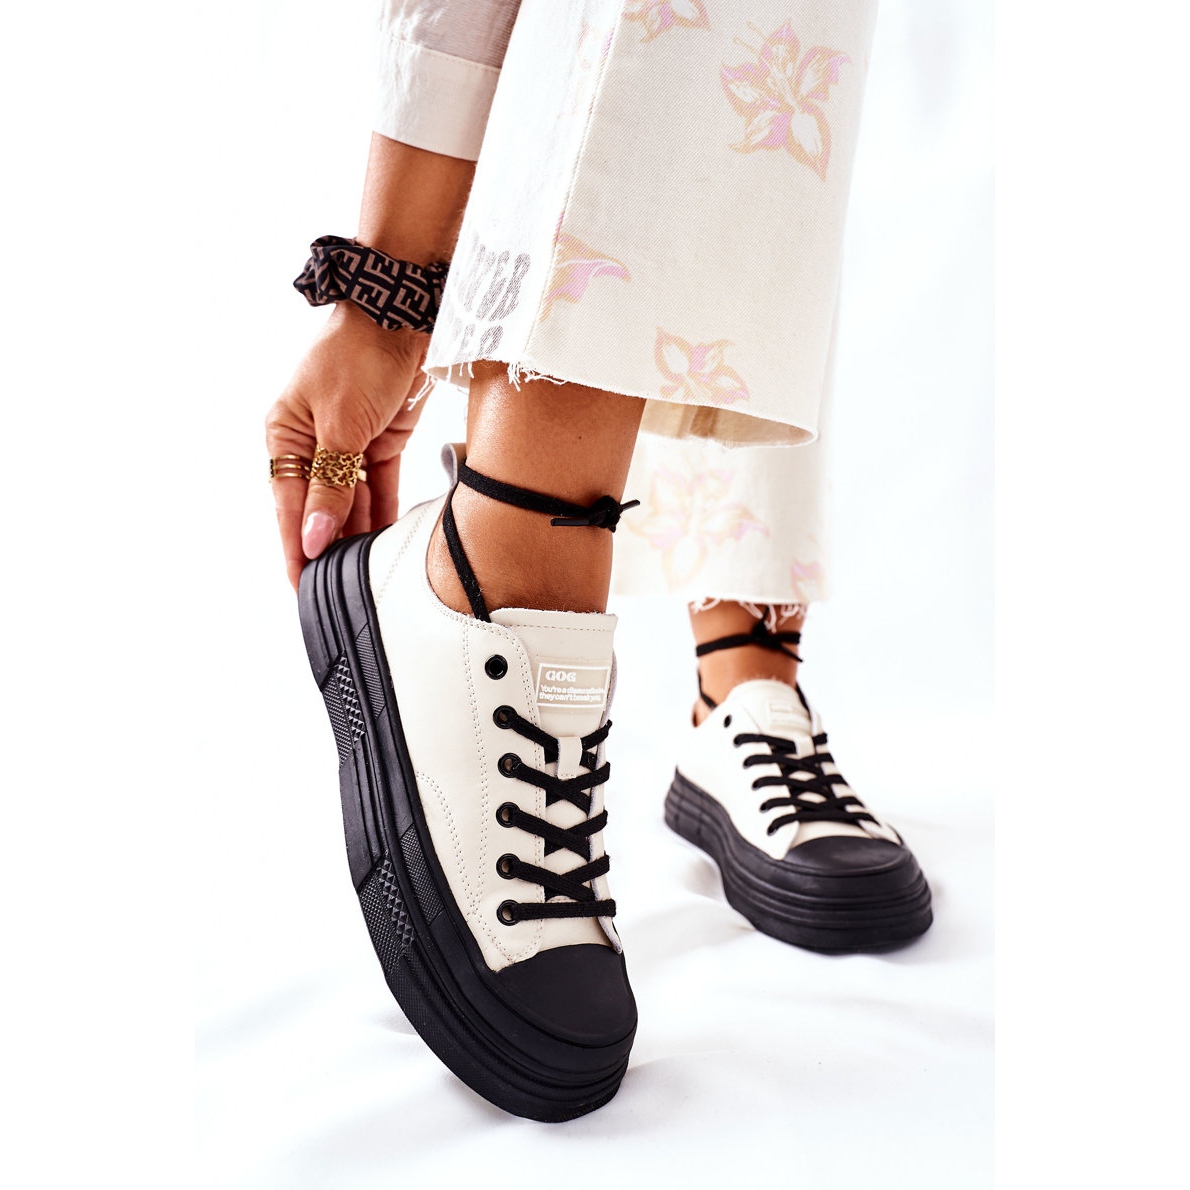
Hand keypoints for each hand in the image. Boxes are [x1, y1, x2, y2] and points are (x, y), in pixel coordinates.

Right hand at [266, 302, 430, 590]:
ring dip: (356, 534)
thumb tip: (315, 538)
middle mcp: (311, 441)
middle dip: (327, 547)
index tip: (301, 585)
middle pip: (318, 507)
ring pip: (350, 501)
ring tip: (364, 574)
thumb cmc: (359, 356)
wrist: (403, 314)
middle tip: (336, 591)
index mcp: (285, 434)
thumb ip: (331, 485)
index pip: (288, 505)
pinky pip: (377, 487)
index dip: (296, 547)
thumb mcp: (341, 425)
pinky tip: (385, 543)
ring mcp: (346, 442)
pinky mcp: (380, 441)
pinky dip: (382, 513)